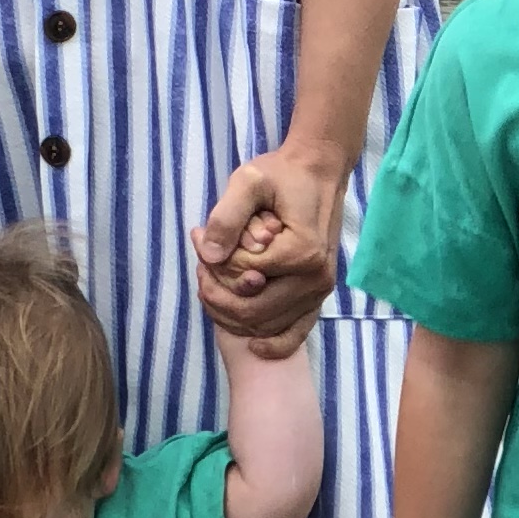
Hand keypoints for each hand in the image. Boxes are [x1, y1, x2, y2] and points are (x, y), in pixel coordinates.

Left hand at [193, 145, 343, 349]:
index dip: (214, 263)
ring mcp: (319, 291)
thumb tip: (208, 255)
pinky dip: (274, 343)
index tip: (199, 237)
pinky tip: (253, 344)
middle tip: (200, 267)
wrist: (319, 173)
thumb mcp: (249, 180)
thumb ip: (227, 216)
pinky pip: (297, 332)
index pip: (242, 277)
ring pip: (267, 325)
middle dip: (217, 294)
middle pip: (253, 310)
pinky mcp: (319, 296)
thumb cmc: (283, 175)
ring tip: (212, 285)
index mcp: (301, 252)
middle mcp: (315, 278)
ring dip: (233, 315)